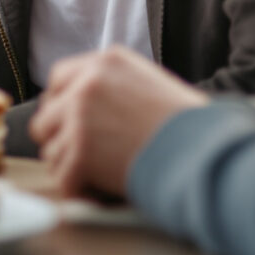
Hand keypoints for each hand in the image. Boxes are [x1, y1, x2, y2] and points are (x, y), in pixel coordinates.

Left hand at [29, 46, 207, 199]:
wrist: (208, 150)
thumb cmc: (189, 124)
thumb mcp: (149, 83)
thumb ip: (112, 86)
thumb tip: (79, 106)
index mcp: (104, 62)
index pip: (58, 79)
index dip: (63, 105)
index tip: (74, 124)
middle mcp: (87, 85)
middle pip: (46, 116)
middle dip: (61, 138)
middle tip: (84, 156)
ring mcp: (80, 118)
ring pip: (50, 149)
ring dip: (71, 167)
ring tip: (99, 176)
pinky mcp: (80, 153)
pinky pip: (61, 178)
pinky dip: (78, 190)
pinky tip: (98, 193)